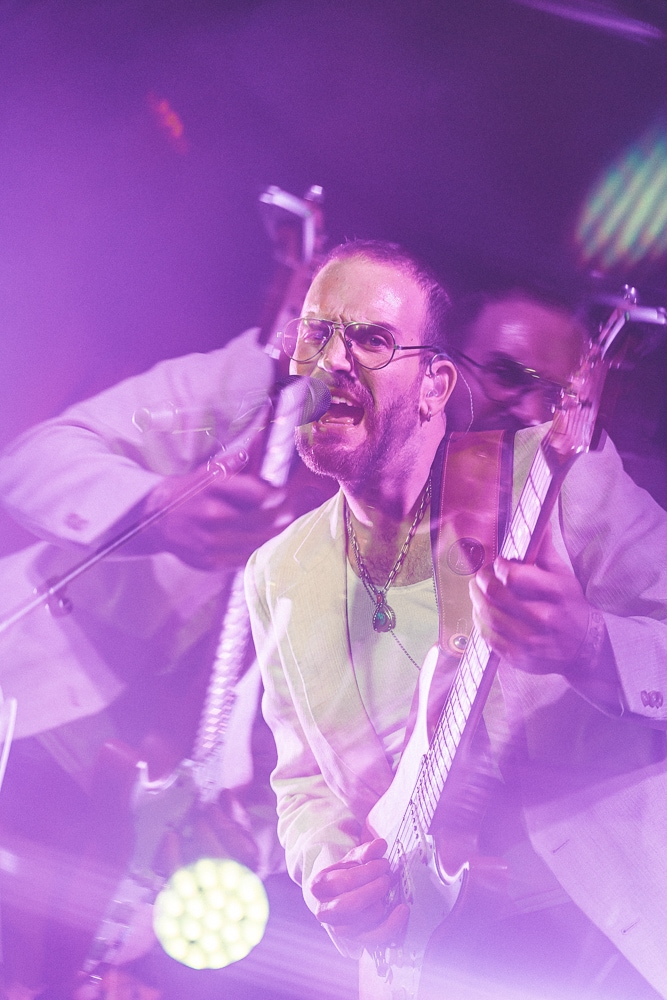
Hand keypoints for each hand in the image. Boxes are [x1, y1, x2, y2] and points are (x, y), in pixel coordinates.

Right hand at [140, 470, 288, 570]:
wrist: (158, 520)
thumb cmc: (191, 492)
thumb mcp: (209, 470)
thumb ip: (238, 460)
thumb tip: (263, 436)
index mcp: (213, 488)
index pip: (257, 494)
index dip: (276, 495)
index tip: (283, 494)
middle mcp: (212, 515)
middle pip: (263, 519)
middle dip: (281, 514)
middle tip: (289, 511)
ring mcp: (211, 541)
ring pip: (258, 541)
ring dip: (274, 533)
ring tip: (281, 525)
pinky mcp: (211, 561)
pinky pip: (245, 557)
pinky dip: (258, 548)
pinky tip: (262, 539)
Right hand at [310, 839, 407, 949]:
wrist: (341, 894)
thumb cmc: (347, 873)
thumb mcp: (354, 859)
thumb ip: (367, 851)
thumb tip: (380, 845)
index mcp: (319, 887)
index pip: (345, 881)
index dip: (368, 872)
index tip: (383, 863)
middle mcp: (324, 911)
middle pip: (352, 903)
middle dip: (374, 889)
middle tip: (386, 878)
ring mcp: (339, 928)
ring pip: (365, 919)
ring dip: (382, 902)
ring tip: (387, 890)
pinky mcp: (355, 940)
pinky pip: (376, 937)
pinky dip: (393, 924)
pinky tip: (402, 909)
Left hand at [469, 526, 590, 675]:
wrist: (585, 647)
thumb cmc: (570, 605)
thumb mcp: (564, 575)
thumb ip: (546, 549)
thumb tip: (539, 521)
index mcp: (556, 593)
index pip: (515, 576)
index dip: (499, 566)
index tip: (498, 563)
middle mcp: (544, 618)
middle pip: (497, 596)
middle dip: (482, 581)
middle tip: (481, 576)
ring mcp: (531, 641)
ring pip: (489, 617)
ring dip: (477, 600)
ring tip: (477, 591)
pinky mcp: (520, 657)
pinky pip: (489, 638)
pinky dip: (480, 622)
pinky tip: (482, 612)